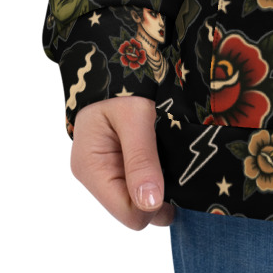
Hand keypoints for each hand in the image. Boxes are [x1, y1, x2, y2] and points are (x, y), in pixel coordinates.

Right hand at [70, 94, 174, 229]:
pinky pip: (141, 183)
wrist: (114, 59)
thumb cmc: (122, 82)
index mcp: (91, 167)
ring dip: (161, 184)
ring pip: (140, 199)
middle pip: (135, 210)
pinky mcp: (117, 163)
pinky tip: (168, 157)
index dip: (156, 204)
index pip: (128, 214)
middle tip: (181, 164)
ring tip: (175, 157)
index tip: (178, 180)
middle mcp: (95, 175)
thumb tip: (150, 205)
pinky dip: (157, 175)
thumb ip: (141, 158)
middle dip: (160, 195)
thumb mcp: (135, 115)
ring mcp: (106, 170)